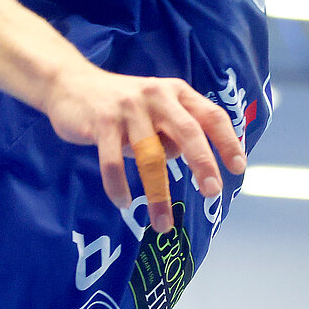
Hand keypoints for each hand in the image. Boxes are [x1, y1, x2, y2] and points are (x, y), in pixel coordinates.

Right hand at [40, 65, 245, 232]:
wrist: (70, 84)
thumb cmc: (122, 106)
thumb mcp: (156, 109)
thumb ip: (176, 132)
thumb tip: (198, 165)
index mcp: (176, 93)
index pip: (211, 115)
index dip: (227, 141)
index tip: (238, 168)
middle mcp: (157, 96)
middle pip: (187, 132)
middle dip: (202, 163)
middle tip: (211, 192)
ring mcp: (128, 109)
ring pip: (149, 156)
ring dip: (157, 195)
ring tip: (163, 224)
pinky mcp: (101, 122)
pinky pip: (113, 161)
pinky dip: (118, 186)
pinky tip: (123, 203)